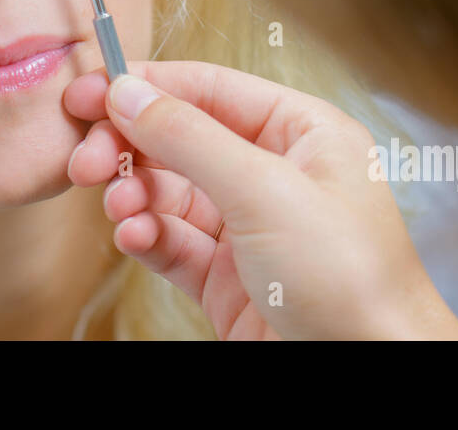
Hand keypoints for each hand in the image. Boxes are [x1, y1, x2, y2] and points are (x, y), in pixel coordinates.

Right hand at [63, 60, 457, 339]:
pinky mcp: (229, 279)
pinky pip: (172, 243)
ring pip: (170, 193)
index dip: (145, 86)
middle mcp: (275, 174)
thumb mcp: (265, 191)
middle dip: (130, 147)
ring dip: (135, 195)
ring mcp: (250, 228)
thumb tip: (128, 92)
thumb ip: (189, 138)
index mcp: (302, 133)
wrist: (371, 372)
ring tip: (119, 206)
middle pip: (181, 140)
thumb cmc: (352, 280)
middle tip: (87, 160)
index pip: (209, 89)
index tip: (86, 92)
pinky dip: (146, 237)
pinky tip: (134, 237)